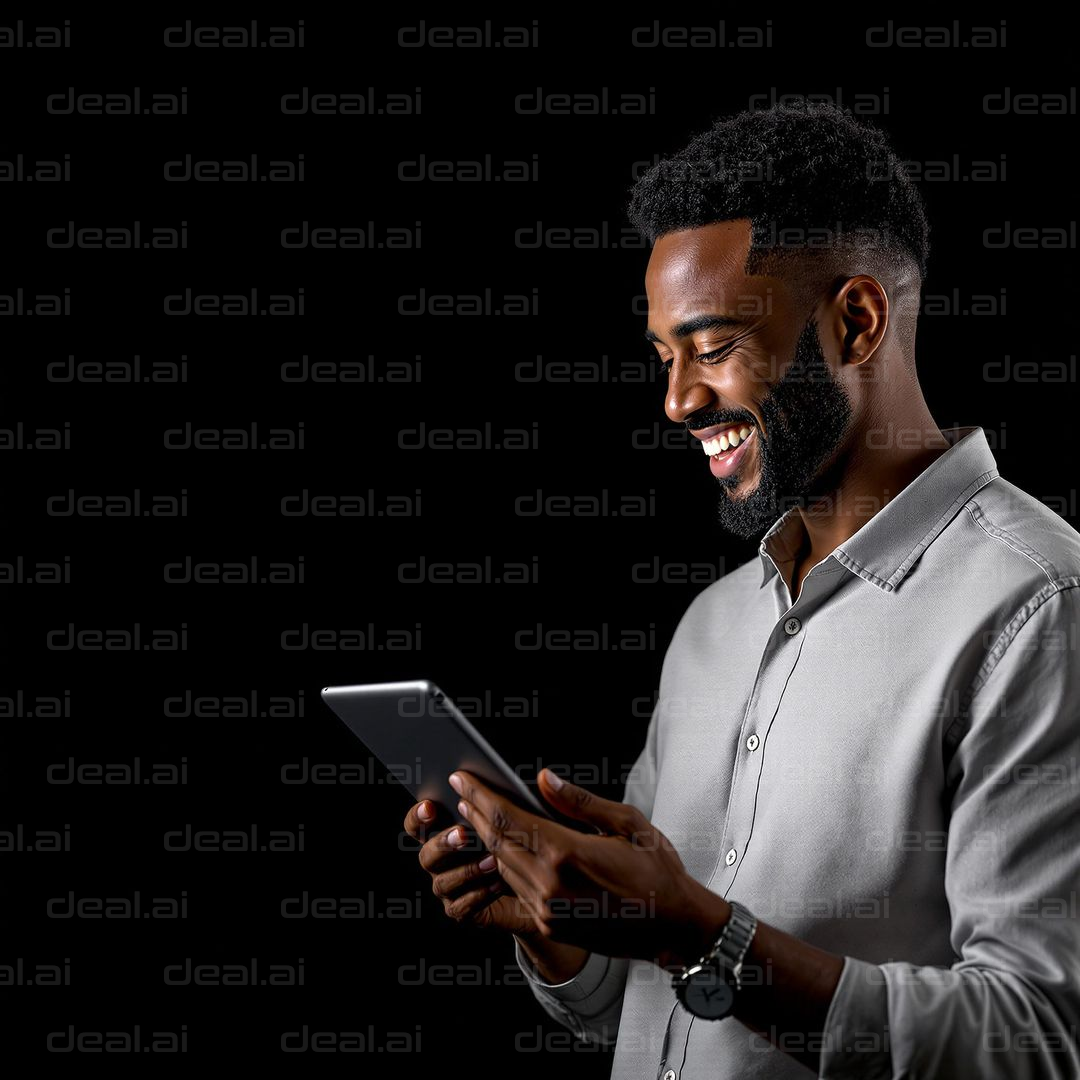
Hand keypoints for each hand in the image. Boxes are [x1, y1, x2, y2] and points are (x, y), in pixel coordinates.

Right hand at [403, 797, 537, 937]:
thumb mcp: (512, 820)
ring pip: (442, 882)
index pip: (417, 823)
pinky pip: (461, 907)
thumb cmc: (520, 844)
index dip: (418, 815)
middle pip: (426, 854)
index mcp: (443, 833)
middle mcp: (439, 862)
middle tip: (464, 834)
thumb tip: (520, 780)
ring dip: (467, 870)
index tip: (431, 805)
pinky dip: (479, 894)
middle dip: (443, 843)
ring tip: (492, 861)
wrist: (534, 886)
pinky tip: (499, 884)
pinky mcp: (461, 910)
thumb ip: (504, 802)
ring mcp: (447, 888)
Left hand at [448, 768, 728, 970]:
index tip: (463, 778)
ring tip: (474, 813)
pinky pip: (516, 889)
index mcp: (567, 853)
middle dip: (475, 813)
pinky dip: (502, 864)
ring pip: (502, 866)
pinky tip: (498, 849)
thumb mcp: (627, 824)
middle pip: (497, 842)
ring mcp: (547, 910)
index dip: (481, 796)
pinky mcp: (551, 925)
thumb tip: (542, 779)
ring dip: (484, 838)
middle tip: (461, 789)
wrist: (674, 927)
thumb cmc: (657, 870)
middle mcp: (550, 885)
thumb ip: (578, 802)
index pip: (508, 819)